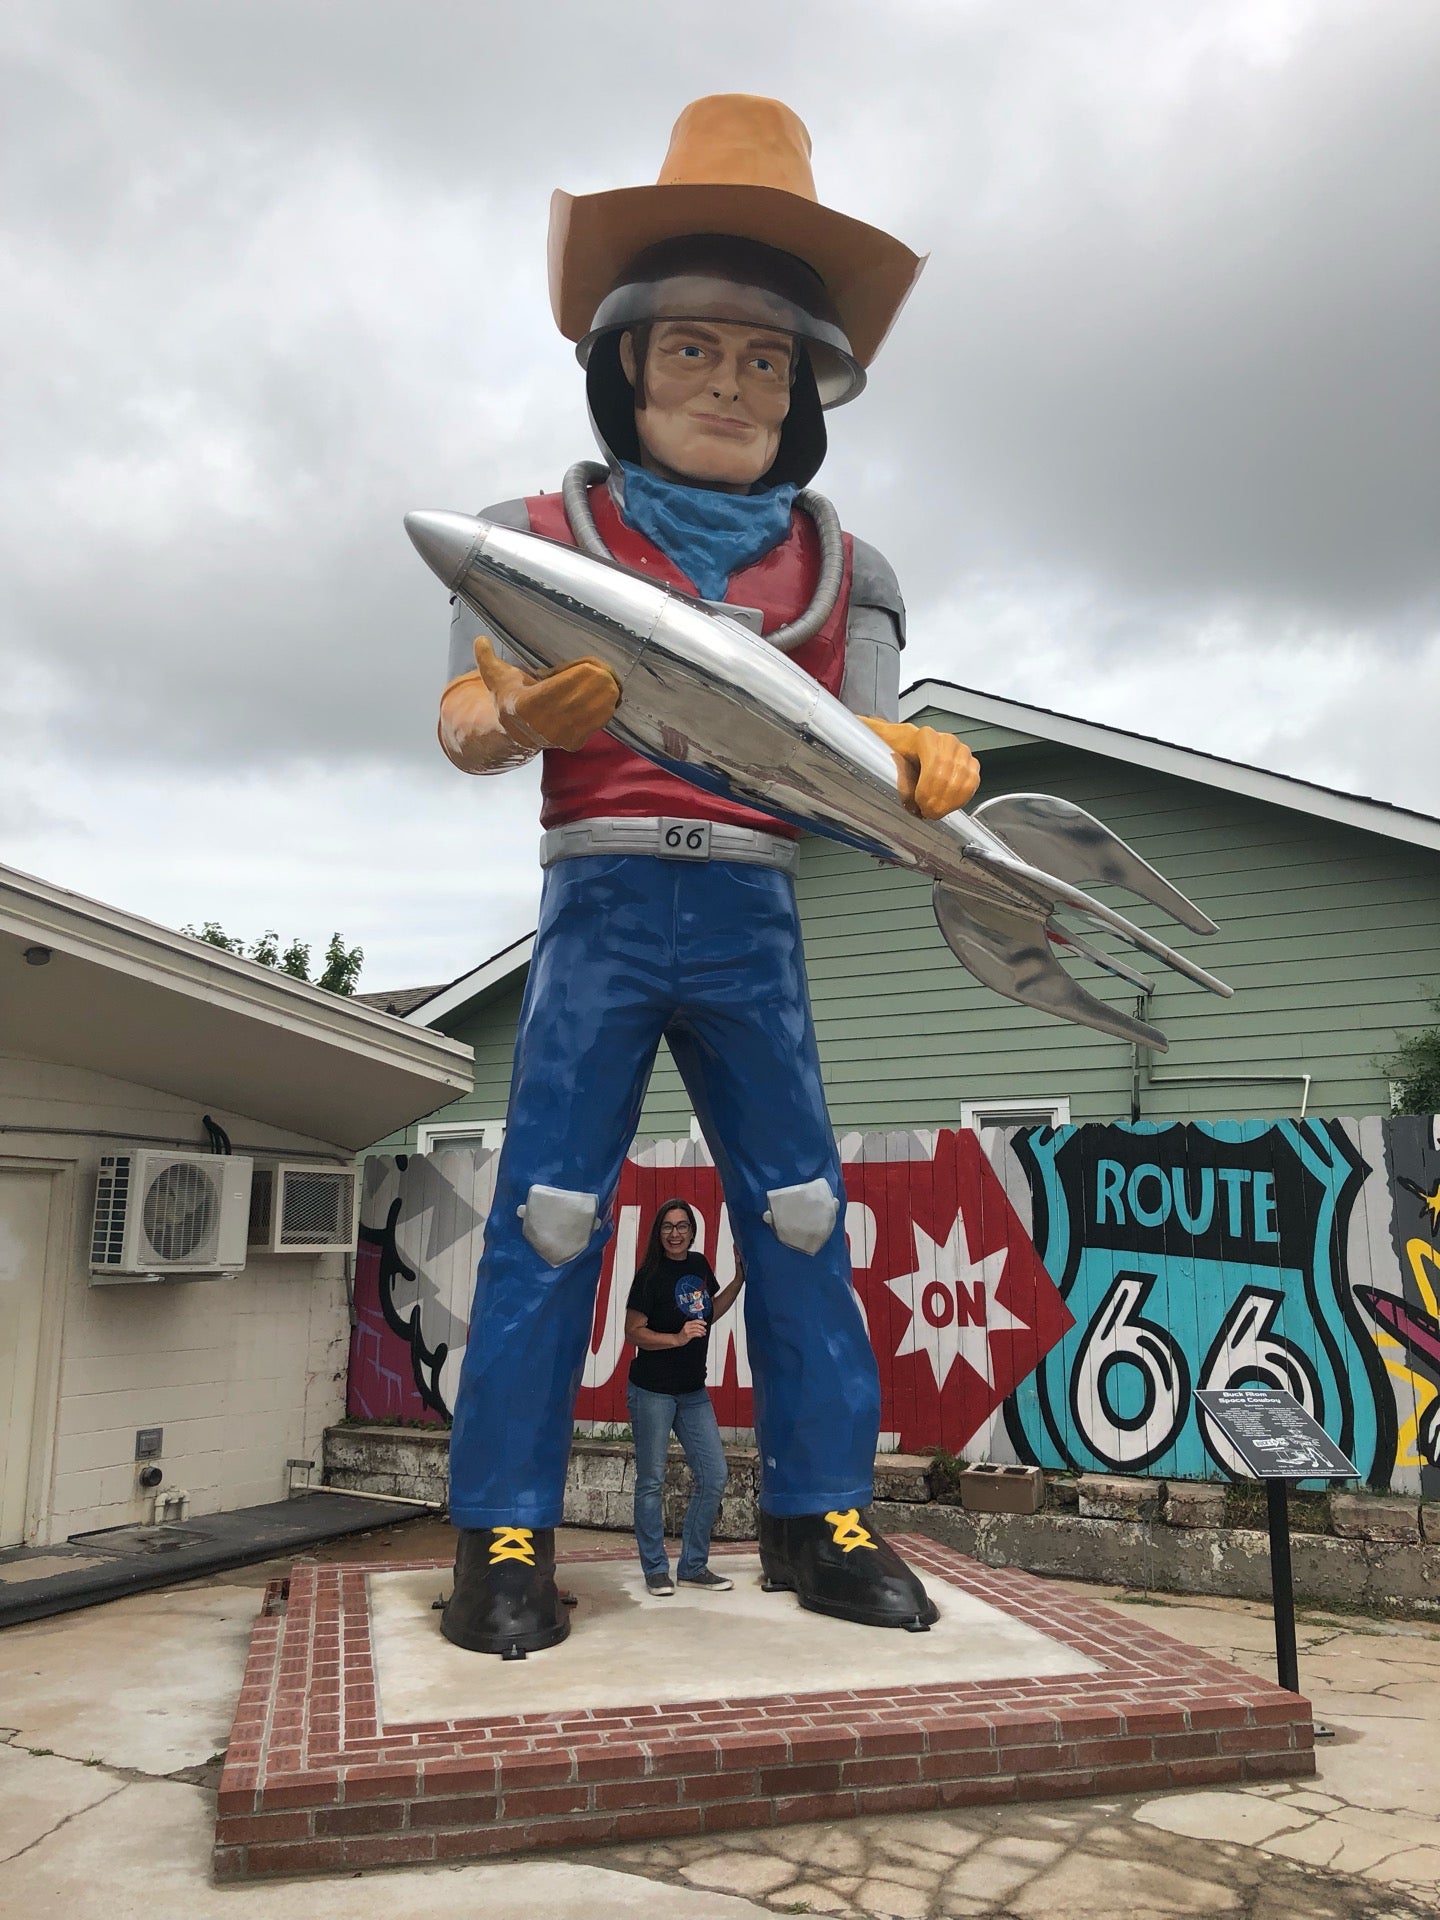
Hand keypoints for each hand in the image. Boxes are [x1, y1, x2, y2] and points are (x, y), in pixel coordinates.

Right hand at [472, 634, 619, 752]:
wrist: (515, 733)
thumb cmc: (510, 698)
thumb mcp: (495, 677)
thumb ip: (486, 658)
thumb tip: (480, 640)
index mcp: (528, 705)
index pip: (565, 684)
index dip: (582, 672)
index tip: (590, 662)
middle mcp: (546, 723)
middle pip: (587, 694)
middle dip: (599, 678)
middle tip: (603, 667)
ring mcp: (562, 735)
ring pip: (599, 708)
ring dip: (607, 692)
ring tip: (608, 679)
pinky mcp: (575, 743)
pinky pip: (600, 721)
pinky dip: (606, 707)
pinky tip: (607, 695)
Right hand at [678, 1318, 708, 1342]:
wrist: (677, 1339)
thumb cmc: (683, 1334)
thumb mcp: (687, 1328)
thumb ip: (693, 1326)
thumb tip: (701, 1326)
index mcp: (687, 1323)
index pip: (696, 1321)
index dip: (701, 1322)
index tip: (705, 1323)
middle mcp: (687, 1326)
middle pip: (697, 1325)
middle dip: (702, 1328)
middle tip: (705, 1330)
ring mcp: (687, 1331)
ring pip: (697, 1330)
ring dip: (701, 1332)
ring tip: (703, 1333)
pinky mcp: (688, 1335)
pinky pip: (695, 1334)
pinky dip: (699, 1334)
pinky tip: (700, 1335)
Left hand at [860, 717, 979, 819]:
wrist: (901, 746)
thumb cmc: (888, 749)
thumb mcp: (875, 748)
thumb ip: (872, 750)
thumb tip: (871, 752)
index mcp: (923, 737)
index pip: (935, 764)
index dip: (928, 789)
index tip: (918, 805)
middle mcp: (945, 740)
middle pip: (949, 774)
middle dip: (938, 800)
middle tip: (926, 813)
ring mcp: (960, 750)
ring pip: (963, 778)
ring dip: (950, 801)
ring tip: (935, 812)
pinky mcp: (969, 762)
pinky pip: (972, 781)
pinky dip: (962, 798)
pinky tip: (948, 807)